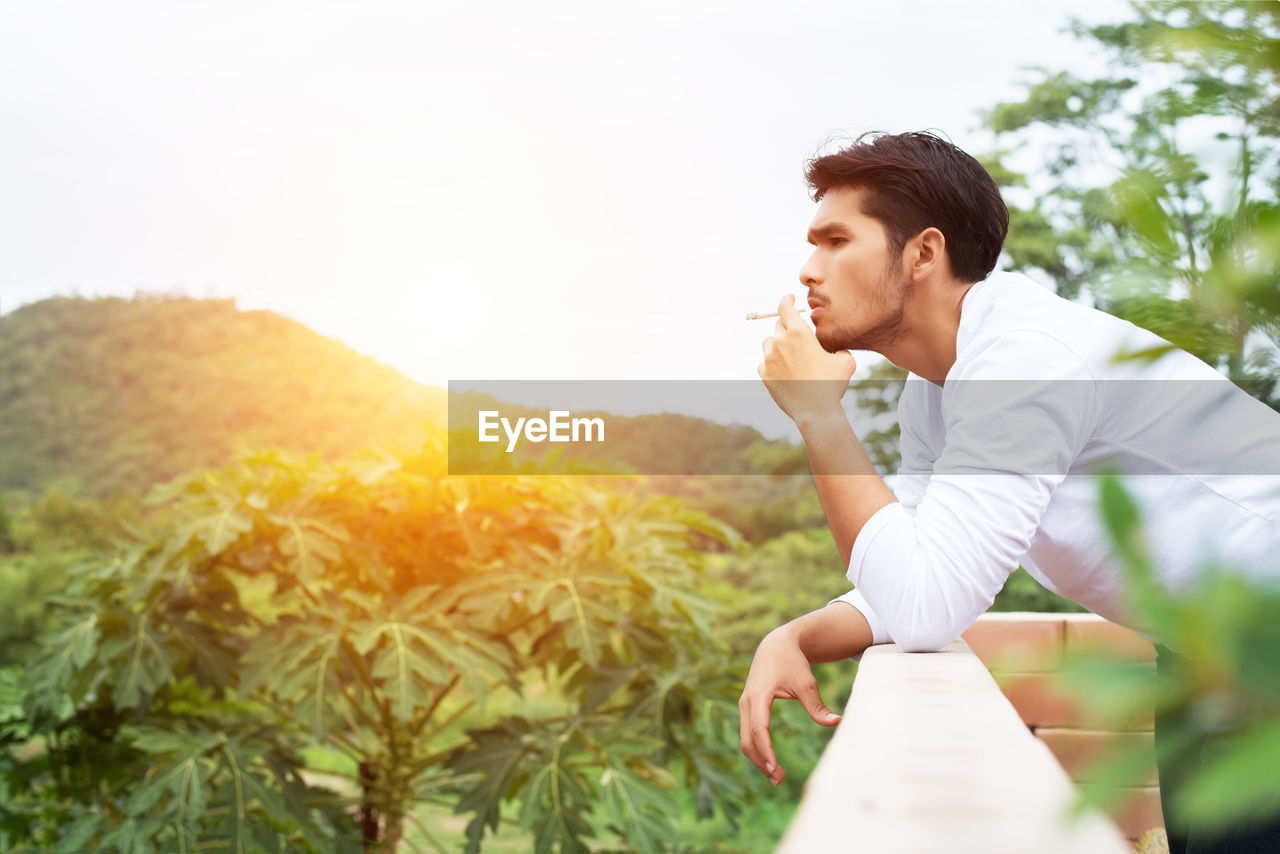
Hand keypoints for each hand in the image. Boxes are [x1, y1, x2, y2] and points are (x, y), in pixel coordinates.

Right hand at [739, 623, 841, 785]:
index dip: (766, 751)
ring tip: (777, 776)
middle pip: (747, 740)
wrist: (776, 644)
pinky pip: (748, 733)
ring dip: (758, 759)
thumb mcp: (806, 682)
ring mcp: (744, 705)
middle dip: (761, 762)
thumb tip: (836, 722)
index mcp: (758, 695)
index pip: (759, 729)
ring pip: (745, 739)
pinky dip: (757, 749)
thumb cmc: (792, 662)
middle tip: (779, 780)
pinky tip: (770, 761)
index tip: (775, 769)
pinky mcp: (748, 708)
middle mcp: (746, 702)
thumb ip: (817, 705)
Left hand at [757, 295, 855, 422]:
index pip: (785, 307)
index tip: (790, 299)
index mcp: (799, 333)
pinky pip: (764, 362)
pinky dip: (772, 363)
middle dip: (788, 326)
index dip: (787, 300)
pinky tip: (785, 372)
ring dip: (778, 344)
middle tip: (798, 336)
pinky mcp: (763, 373)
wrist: (815, 412)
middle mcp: (781, 342)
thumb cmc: (832, 385)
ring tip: (792, 356)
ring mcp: (769, 358)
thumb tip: (835, 346)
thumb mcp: (845, 360)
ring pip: (769, 343)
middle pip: (778, 325)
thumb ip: (839, 346)